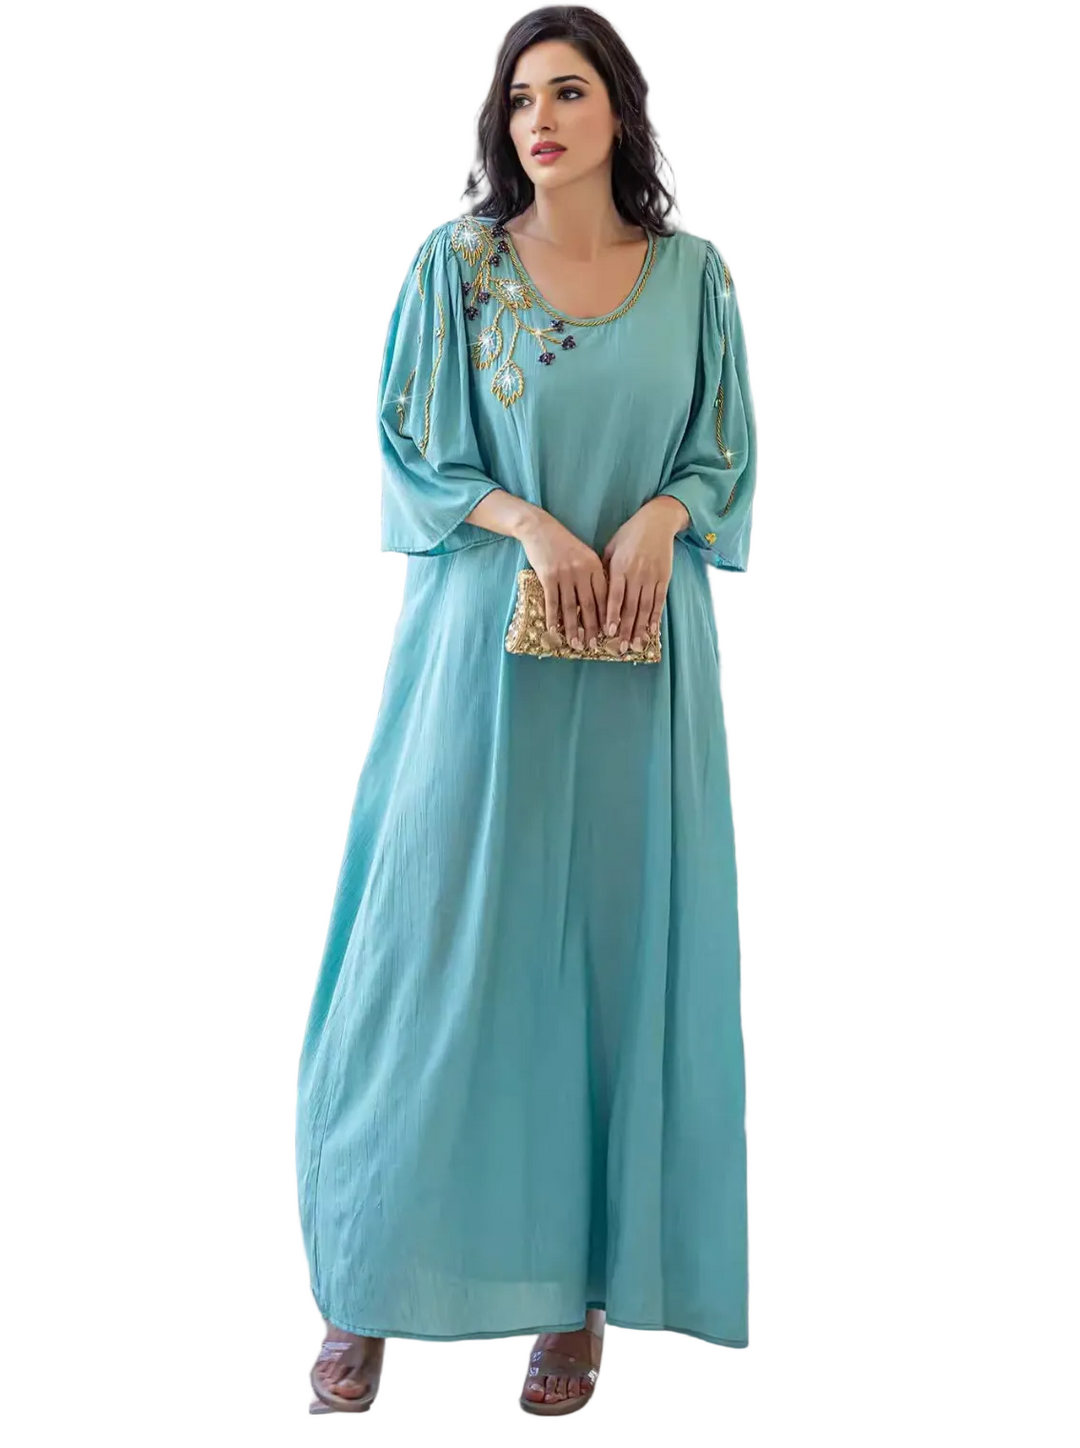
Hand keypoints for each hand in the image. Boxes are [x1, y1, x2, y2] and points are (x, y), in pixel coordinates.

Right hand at [517, 510, 608, 650]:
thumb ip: (594, 574)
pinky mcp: (548, 576)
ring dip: (573, 628)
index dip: (607, 616)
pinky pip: (552, 602)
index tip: (609, 633)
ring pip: (571, 607)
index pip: (604, 596)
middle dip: (592, 628)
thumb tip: (601, 601)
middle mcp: (582, 571)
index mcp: (595, 565)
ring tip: (575, 644)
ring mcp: (565, 574)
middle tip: (593, 646)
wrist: (540, 528)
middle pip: (589, 605)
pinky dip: (552, 618)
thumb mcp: (584, 554)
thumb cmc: (564, 544)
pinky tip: (553, 630)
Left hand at [600, 496, 687, 652]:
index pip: (615, 596)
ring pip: (646, 608)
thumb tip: (595, 591)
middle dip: (626, 629)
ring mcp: (652, 577)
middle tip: (622, 647)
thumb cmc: (629, 534)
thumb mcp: (611, 547)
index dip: (612, 615)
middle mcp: (636, 574)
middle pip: (631, 607)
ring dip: (641, 628)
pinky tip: (652, 630)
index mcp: (620, 567)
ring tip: (637, 645)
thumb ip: (604, 569)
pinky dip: (656, 617)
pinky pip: (659, 601)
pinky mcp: (664, 578)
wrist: (657, 521)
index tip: (609, 632)